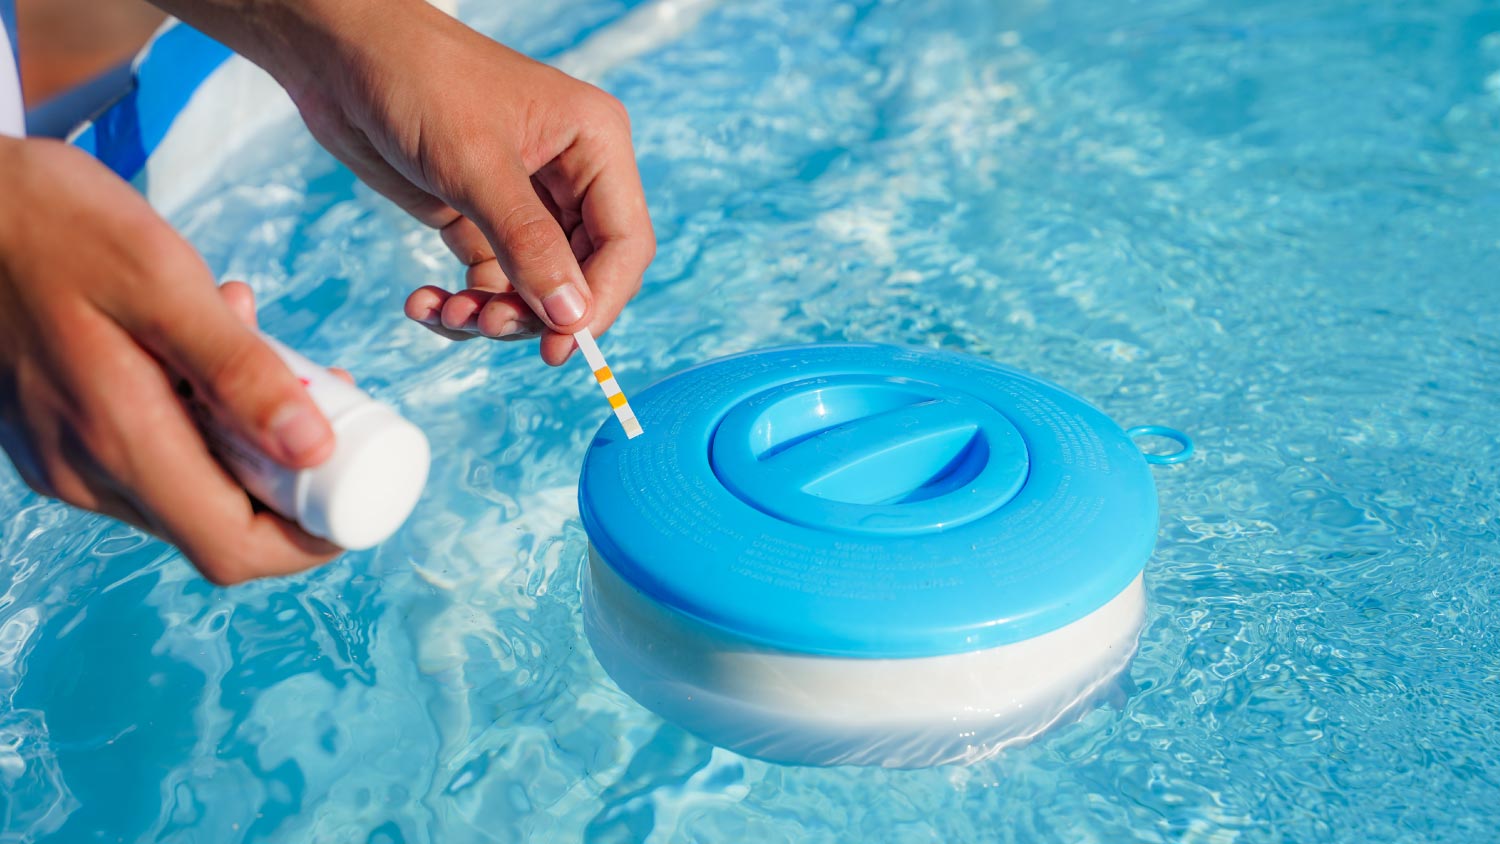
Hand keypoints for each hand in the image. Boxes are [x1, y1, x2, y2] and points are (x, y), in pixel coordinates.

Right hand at [0, 137, 343, 583]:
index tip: (357, 488)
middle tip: (325, 393)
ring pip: (187, 484)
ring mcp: (64, 460)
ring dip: (243, 436)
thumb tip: (315, 449)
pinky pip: (147, 451)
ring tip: (260, 343)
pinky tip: (199, 344)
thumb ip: (238, 370)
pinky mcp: (53, 436)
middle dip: (288, 475)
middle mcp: (86, 472)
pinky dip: (196, 415)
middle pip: (218, 522)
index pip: (233, 549)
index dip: (309, 540)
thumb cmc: (49, 221)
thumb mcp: (161, 279)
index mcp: (118, 442)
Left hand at [163, 0, 655, 364]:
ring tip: (447, 315)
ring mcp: (526, 201)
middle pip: (581, 276)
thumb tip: (573, 319)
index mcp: (595, 145)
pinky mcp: (480, 217)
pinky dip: (463, 304)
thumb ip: (529, 247)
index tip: (560, 348)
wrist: (338, 55)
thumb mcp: (477, 167)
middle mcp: (571, 176)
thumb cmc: (418, 81)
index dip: (599, 302)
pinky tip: (424, 303)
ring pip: (534, 289)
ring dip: (493, 314)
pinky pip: (490, 282)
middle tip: (485, 325)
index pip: (624, 243)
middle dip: (534, 311)